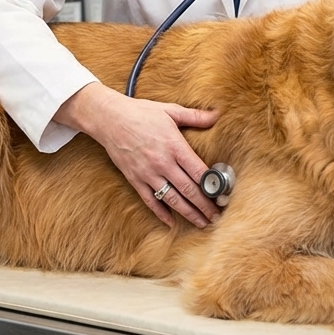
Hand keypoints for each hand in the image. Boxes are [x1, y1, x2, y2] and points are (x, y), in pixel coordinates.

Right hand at [56, 82, 221, 227]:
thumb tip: (217, 114)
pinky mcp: (135, 179)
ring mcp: (148, 173)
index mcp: (175, 146)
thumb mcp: (170, 111)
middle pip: (188, 189)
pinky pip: (150, 200)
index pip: (198, 171)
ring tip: (202, 223)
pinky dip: (161, 213)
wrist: (109, 118)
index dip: (213, 186)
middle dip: (204, 206)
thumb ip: (195, 116)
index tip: (223, 196)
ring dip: (188, 213)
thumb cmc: (141, 112)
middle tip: (217, 217)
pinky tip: (171, 223)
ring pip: (172, 199)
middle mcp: (163, 163)